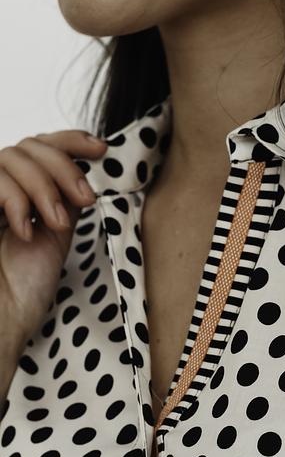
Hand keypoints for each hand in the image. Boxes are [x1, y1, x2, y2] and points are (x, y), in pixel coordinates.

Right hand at [0, 130, 107, 358]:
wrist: (0, 317)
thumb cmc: (25, 286)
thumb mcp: (56, 232)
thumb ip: (64, 197)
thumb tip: (84, 164)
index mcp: (20, 189)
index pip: (41, 146)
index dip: (71, 139)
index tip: (101, 150)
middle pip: (30, 145)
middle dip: (63, 168)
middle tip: (84, 200)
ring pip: (12, 156)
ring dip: (44, 187)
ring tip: (57, 224)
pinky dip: (16, 201)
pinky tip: (25, 232)